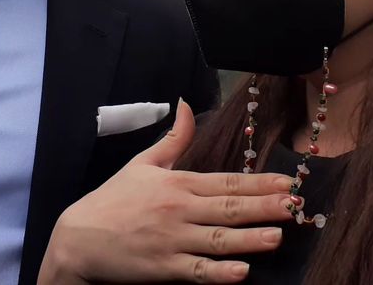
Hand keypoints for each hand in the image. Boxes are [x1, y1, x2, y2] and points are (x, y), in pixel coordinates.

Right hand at [38, 99, 294, 283]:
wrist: (77, 239)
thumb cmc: (112, 200)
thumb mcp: (142, 163)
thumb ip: (173, 138)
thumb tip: (186, 104)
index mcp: (177, 183)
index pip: (225, 181)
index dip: (258, 182)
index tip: (287, 183)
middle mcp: (178, 210)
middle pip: (228, 208)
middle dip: (264, 206)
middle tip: (295, 205)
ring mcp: (172, 241)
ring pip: (218, 240)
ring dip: (249, 238)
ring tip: (278, 236)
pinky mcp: (163, 268)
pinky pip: (196, 272)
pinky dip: (218, 273)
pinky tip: (241, 272)